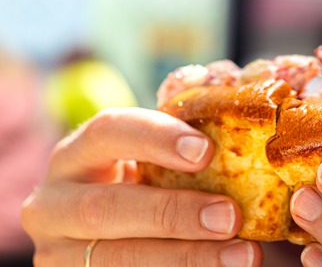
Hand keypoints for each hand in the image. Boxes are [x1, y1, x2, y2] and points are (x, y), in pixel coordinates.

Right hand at [21, 108, 261, 266]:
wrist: (113, 242)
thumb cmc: (143, 189)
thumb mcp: (150, 163)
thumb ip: (182, 139)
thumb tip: (230, 95)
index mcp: (76, 155)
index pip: (107, 131)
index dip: (155, 137)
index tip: (206, 150)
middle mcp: (52, 204)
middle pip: (105, 208)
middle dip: (173, 214)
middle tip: (231, 217)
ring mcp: (58, 253)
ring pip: (118, 258)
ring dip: (187, 257)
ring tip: (244, 255)